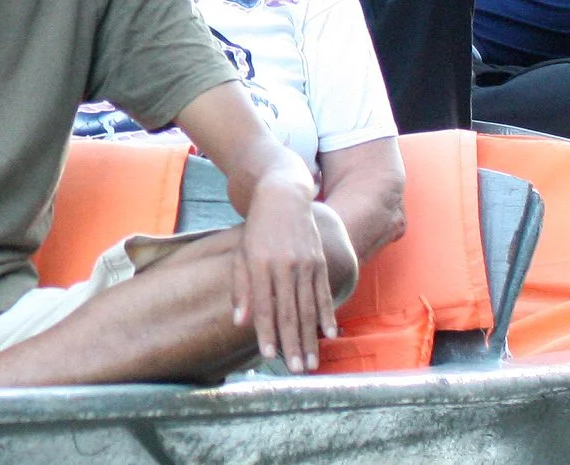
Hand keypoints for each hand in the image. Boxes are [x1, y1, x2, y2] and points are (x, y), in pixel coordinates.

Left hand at [233, 182, 340, 371]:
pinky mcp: (319, 261)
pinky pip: (323, 292)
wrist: (283, 197)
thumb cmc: (256, 231)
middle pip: (288, 311)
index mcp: (259, 264)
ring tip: (311, 362)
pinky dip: (326, 314)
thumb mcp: (240, 254)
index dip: (266, 332)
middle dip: (292, 343)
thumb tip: (240, 322)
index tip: (268, 355)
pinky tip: (329, 334)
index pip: (263, 305)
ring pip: (308, 307)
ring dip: (310, 338)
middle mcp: (283, 265)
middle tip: (295, 370)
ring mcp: (305, 263)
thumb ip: (240, 288)